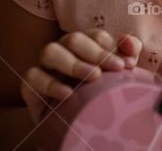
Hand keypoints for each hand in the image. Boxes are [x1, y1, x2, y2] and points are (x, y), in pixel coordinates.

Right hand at [21, 29, 141, 122]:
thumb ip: (126, 55)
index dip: (110, 46)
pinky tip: (68, 94)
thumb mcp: (113, 76)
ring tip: (93, 77)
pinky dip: (50, 84)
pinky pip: (32, 77)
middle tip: (112, 69)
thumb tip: (131, 44)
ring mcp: (44, 66)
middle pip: (73, 39)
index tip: (124, 65)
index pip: (95, 35)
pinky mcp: (30, 85)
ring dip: (73, 63)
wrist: (68, 125)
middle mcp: (62, 51)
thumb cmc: (93, 95)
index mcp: (84, 46)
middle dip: (95, 52)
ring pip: (50, 52)